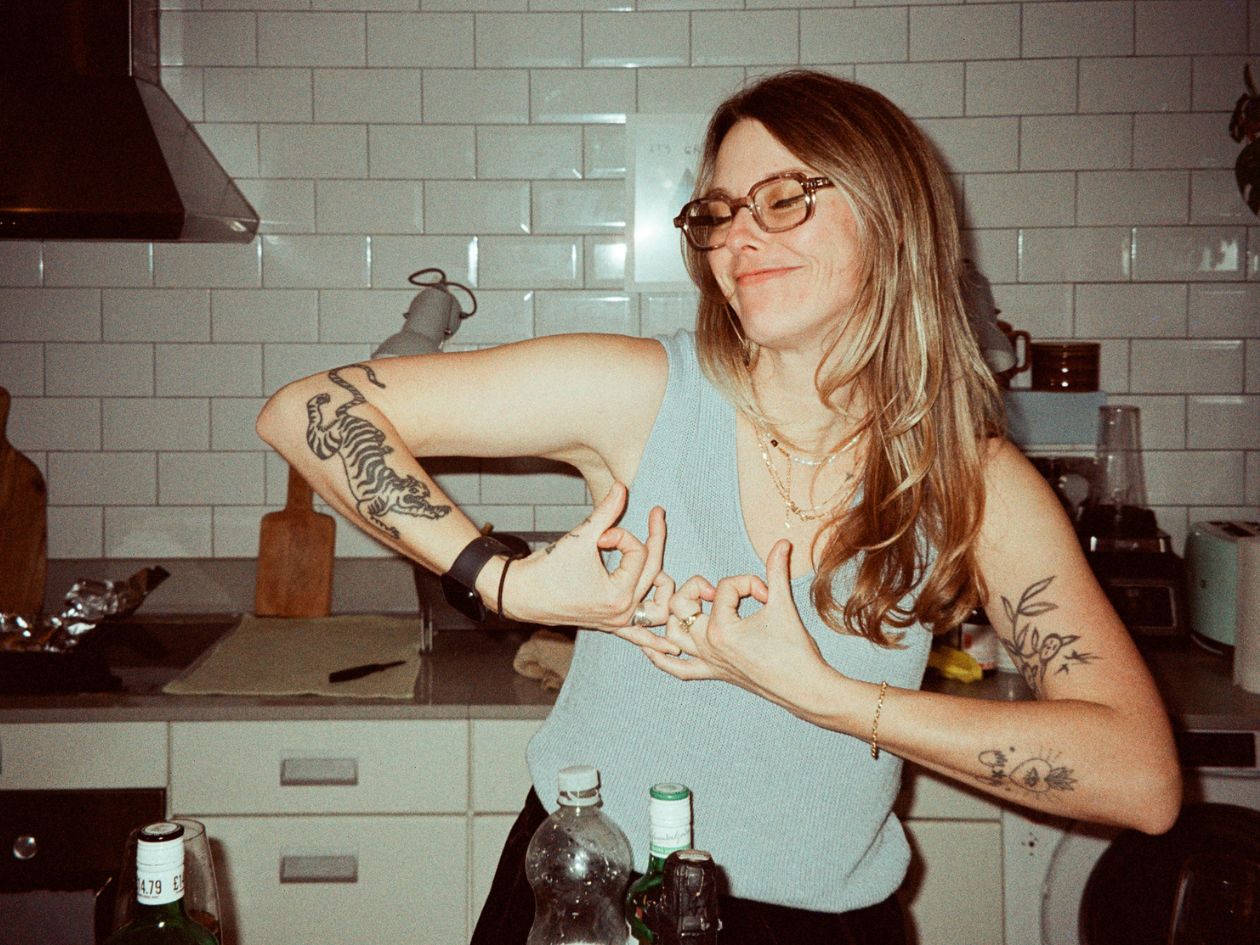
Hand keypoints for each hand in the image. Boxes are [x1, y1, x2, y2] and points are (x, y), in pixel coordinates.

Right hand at [504, 481, 677, 652]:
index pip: (638, 552)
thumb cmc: (548, 568)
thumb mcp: (580, 537)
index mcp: (618, 594)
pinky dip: (654, 641)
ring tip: (668, 563)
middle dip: (656, 538)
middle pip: (655, 572)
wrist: (522, 594)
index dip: (621, 534)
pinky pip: (639, 636)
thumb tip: (622, 486)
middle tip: (657, 514)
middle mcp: (622, 612)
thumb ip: (606, 511)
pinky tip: (672, 652)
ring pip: (658, 607)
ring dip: (666, 589)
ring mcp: (618, 622)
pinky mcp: (610, 625)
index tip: (599, 534)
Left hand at [644, 539, 836, 710]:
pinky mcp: (713, 674)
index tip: (768, 593)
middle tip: (719, 591)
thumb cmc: (795, 650)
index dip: (748, 582)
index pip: (724, 587)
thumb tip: (782, 542)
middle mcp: (707, 646)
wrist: (804, 688)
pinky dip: (661, 658)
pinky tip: (653, 647)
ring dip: (677, 616)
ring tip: (697, 606)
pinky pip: (678, 669)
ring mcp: (708, 661)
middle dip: (697, 588)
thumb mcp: (783, 604)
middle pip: (681, 605)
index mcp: (722, 629)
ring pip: (673, 634)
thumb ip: (777, 570)